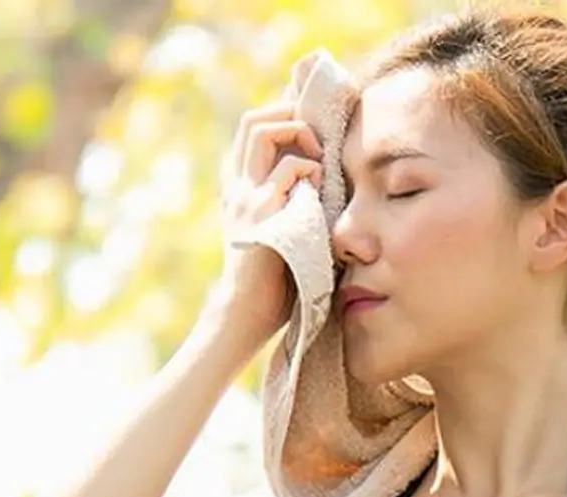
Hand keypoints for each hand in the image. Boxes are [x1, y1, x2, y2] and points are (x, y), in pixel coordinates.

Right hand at [206, 101, 324, 342]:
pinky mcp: (262, 212)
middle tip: (319, 131)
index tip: (312, 116)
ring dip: (297, 133)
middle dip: (289, 112)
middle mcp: (237, 185)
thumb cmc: (275, 277)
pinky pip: (289, 170)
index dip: (281, 113)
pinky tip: (320, 191)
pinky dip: (310, 171)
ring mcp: (246, 196)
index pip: (252, 130)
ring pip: (263, 132)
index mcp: (239, 188)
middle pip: (253, 120)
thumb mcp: (283, 227)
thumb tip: (329, 175)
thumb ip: (295, 199)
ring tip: (318, 158)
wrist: (248, 314)